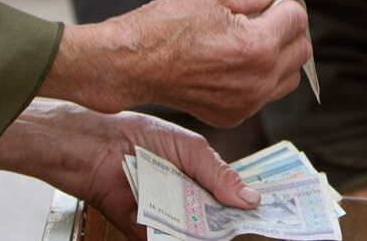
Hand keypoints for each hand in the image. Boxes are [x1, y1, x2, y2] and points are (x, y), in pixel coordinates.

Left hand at [0, 101, 259, 240]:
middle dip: (236, 225)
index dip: (249, 203)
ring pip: (196, 234)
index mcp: (198, 177)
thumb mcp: (190, 149)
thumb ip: (219, 174)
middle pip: (217, 220)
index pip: (230, 196)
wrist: (96, 147)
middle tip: (257, 229)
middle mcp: (185, 199)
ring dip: (212, 235)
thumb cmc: (140, 136)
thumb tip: (249, 199)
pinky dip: (181, 239)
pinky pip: (168, 240)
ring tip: (233, 234)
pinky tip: (198, 236)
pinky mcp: (146, 232)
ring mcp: (167, 217)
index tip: (270, 210)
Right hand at [41, 0, 310, 126]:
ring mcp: (247, 102)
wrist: (131, 64)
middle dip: (289, 29)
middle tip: (267, 17)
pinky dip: (260, 79)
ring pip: (288, 77)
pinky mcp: (233, 116)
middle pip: (301, 50)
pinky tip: (235, 63)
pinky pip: (264, 95)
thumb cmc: (165, 26)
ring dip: (280, 57)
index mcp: (258, 46)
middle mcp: (259, 79)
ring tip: (253, 41)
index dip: (285, 3)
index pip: (297, 18)